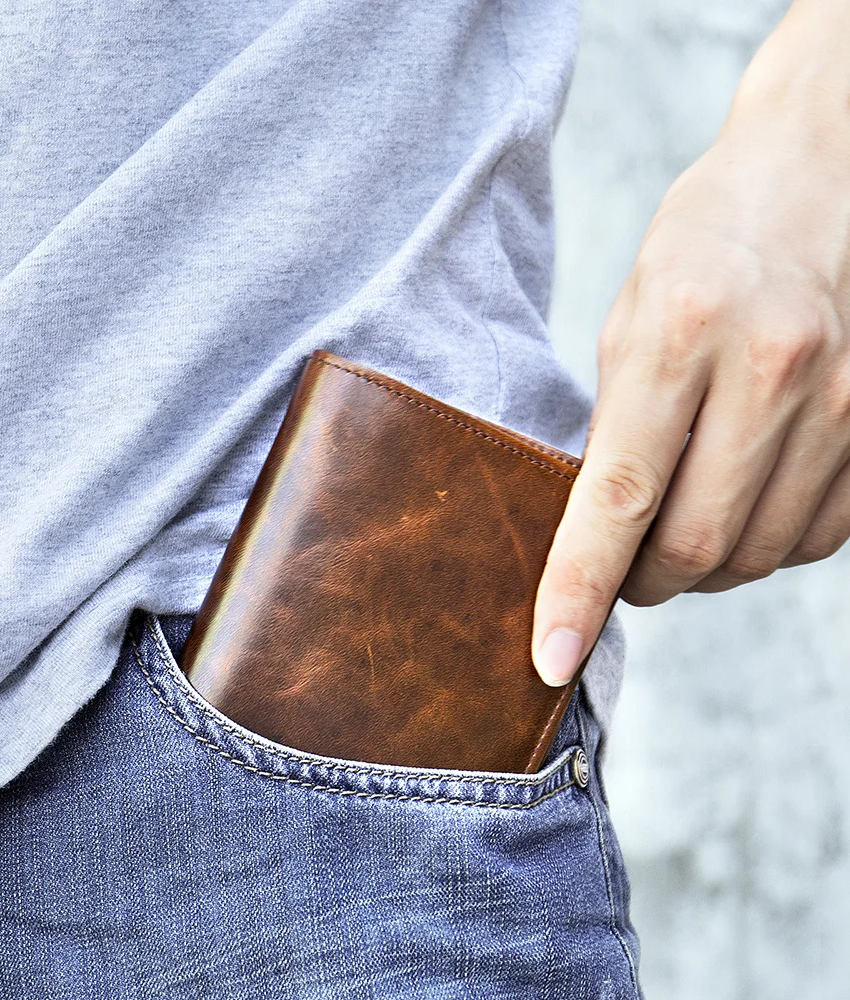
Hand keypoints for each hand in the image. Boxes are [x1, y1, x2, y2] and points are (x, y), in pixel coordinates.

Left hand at [531, 68, 849, 685]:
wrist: (822, 175)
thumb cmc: (702, 246)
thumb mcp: (629, 320)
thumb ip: (617, 429)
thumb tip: (600, 537)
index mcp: (680, 336)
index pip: (620, 500)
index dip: (577, 591)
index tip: (549, 658)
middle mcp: (773, 372)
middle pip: (694, 547)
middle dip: (643, 585)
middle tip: (622, 573)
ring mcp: (843, 402)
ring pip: (758, 555)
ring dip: (704, 571)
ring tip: (677, 535)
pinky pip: (817, 539)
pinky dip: (764, 548)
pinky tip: (741, 507)